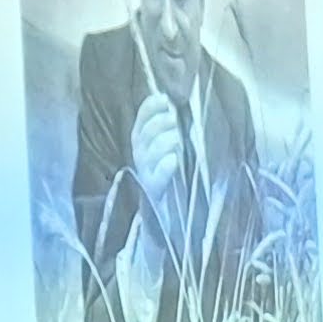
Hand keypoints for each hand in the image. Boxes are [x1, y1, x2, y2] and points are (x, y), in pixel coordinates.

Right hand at [129, 91, 189, 234]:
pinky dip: (164, 168)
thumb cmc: (175, 183)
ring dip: (162, 142)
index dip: (148, 109)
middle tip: (173, 117)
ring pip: (147, 155)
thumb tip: (182, 109)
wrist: (166, 223)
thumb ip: (173, 134)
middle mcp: (141, 159)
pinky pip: (157, 179)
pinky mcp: (154, 194)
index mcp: (143, 146)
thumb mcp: (173, 154)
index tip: (163, 98)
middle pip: (142, 136)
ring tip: (177, 137)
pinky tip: (173, 159)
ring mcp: (146, 177)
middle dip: (157, 124)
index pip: (140, 123)